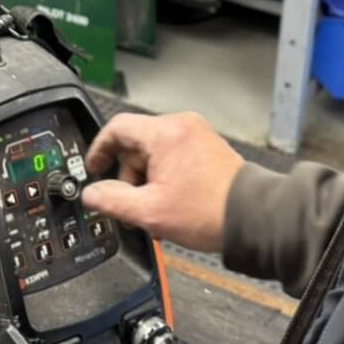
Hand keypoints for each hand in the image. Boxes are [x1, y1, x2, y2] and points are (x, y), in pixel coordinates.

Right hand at [81, 112, 243, 252]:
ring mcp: (198, 135)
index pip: (117, 128)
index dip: (98, 150)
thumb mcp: (149, 211)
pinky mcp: (208, 147)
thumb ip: (112, 200)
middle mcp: (183, 126)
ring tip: (154, 212)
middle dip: (128, 176)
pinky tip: (169, 205)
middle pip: (136, 144)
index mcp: (166, 133)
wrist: (252, 217)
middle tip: (130, 205)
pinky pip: (174, 157)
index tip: (94, 170)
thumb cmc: (208, 212)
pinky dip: (165, 178)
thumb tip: (92, 193)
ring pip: (155, 153)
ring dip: (147, 182)